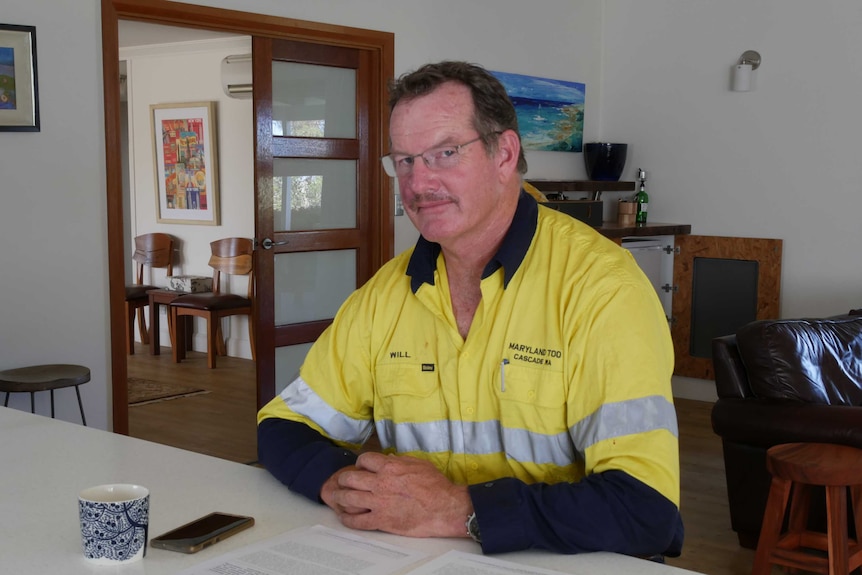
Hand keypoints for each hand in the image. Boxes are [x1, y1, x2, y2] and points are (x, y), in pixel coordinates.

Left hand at [323, 452, 471, 537]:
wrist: (444, 508)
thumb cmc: (435, 486)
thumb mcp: (419, 464)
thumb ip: (400, 460)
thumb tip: (388, 458)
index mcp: (390, 467)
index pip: (364, 460)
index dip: (360, 463)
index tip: (360, 468)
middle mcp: (380, 484)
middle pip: (350, 478)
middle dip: (344, 479)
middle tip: (343, 482)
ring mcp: (379, 503)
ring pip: (348, 498)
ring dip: (340, 497)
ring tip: (338, 497)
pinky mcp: (381, 521)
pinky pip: (357, 521)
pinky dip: (347, 519)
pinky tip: (345, 517)